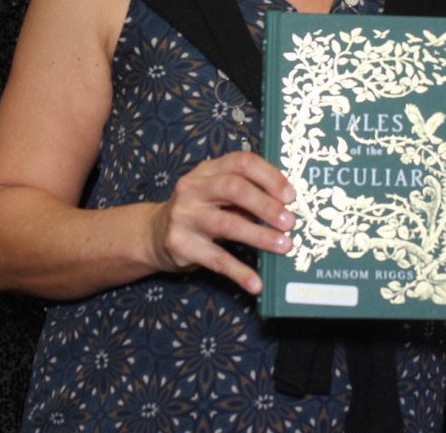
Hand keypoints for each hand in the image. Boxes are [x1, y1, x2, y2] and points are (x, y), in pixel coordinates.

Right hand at [150, 151, 295, 294]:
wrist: (154, 234)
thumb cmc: (199, 211)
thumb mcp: (216, 194)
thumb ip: (245, 195)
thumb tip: (286, 208)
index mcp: (207, 170)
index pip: (242, 162)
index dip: (269, 176)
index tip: (291, 195)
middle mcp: (193, 188)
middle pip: (234, 188)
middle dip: (266, 205)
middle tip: (290, 222)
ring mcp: (184, 216)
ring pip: (227, 224)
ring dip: (260, 236)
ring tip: (284, 246)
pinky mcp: (181, 245)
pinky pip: (216, 260)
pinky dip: (239, 272)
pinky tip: (256, 283)